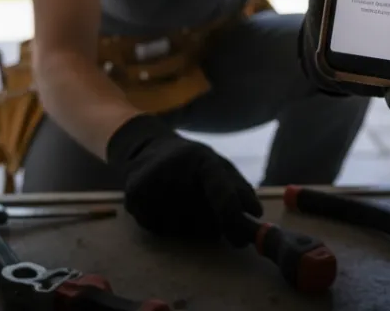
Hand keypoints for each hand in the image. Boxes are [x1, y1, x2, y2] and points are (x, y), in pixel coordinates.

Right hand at [106, 114, 262, 243]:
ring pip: (182, 229)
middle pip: (203, 221)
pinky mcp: (134, 198)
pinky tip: (163, 205)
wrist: (146, 148)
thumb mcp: (217, 166)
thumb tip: (255, 214)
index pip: (223, 196)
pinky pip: (160, 229)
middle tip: (204, 211)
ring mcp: (152, 184)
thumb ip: (239, 189)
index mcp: (203, 160)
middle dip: (210, 225)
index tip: (240, 240)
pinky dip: (166, 225)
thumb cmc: (190, 162)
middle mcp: (176, 169)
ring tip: (181, 202)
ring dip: (188, 226)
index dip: (234, 221)